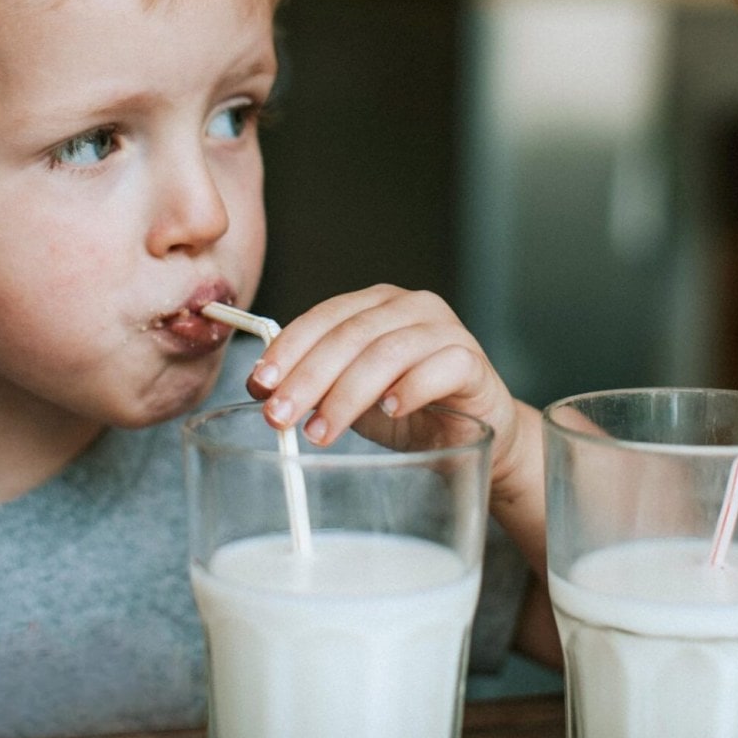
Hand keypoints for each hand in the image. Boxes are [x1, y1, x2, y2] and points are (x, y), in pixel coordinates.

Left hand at [249, 284, 559, 664]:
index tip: (259, 384)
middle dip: (308, 377)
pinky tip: (390, 411)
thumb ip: (317, 382)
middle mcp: (410, 307)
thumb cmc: (412, 408)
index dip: (288, 349)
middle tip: (279, 417)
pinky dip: (410, 388)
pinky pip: (441, 367)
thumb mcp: (354, 393)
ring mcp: (446, 330)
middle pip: (350, 335)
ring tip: (321, 431)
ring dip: (347, 394)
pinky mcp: (473, 361)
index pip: (324, 316)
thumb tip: (262, 388)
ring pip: (388, 352)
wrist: (478, 432)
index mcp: (376, 305)